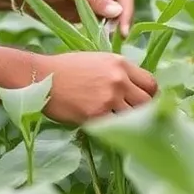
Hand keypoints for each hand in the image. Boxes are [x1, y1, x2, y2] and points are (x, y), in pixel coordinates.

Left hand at [27, 0, 133, 36]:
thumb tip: (118, 11)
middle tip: (117, 40)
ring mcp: (94, 1)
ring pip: (113, 16)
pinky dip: (102, 32)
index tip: (123, 30)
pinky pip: (100, 23)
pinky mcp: (85, 13)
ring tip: (108, 42)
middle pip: (121, 5)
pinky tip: (100, 41)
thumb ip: (94, 0)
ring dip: (113, 28)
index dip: (127, 11)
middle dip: (122, 21)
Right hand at [41, 52, 156, 124]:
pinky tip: (110, 132)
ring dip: (131, 124)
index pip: (151, 83)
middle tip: (141, 120)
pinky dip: (114, 131)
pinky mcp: (96, 115)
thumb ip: (118, 72)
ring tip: (127, 128)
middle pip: (147, 102)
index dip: (152, 96)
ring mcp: (109, 98)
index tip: (148, 104)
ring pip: (134, 117)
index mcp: (120, 64)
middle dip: (146, 112)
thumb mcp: (98, 60)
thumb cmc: (66, 68)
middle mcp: (119, 80)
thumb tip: (134, 89)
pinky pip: (115, 127)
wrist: (41, 77)